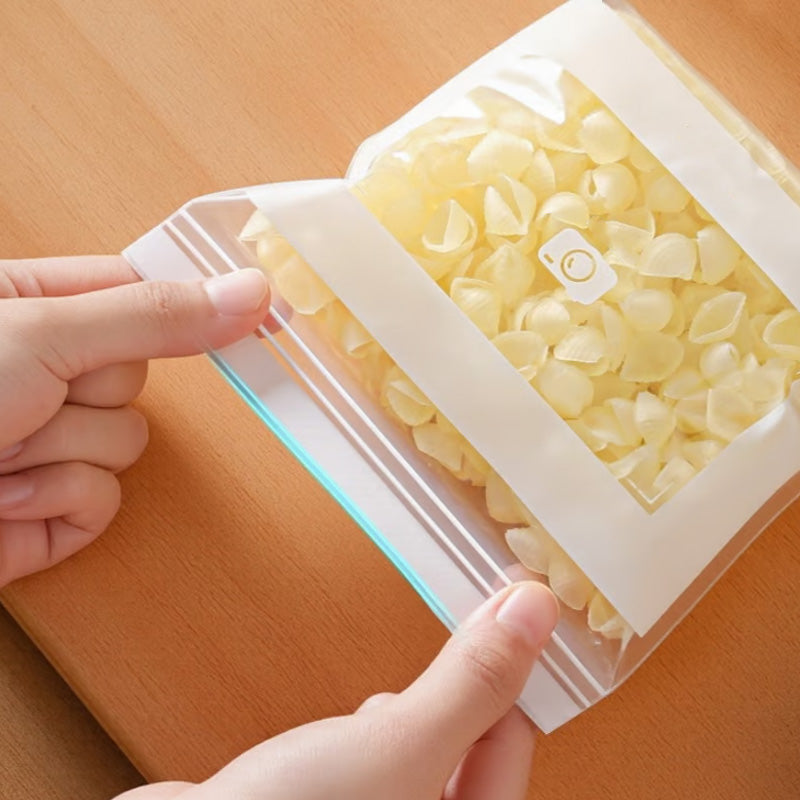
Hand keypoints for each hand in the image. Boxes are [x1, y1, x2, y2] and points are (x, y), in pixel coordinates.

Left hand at [0, 257, 268, 586]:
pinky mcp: (54, 510)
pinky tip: (3, 496)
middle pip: (140, 379)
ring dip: (62, 453)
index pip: (146, 296)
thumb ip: (154, 315)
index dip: (190, 307)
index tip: (256, 309)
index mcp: (40, 309)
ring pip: (128, 446)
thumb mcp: (43, 334)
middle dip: (89, 395)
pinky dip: (56, 503)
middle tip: (31, 391)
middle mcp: (49, 373)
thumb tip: (253, 292)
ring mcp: (54, 444)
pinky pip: (106, 503)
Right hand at [117, 581, 558, 799]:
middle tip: (453, 636)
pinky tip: (361, 725)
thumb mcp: (400, 744)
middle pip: (475, 752)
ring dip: (417, 713)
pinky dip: (382, 732)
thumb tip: (534, 613)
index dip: (511, 673)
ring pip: (429, 751)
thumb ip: (472, 683)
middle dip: (458, 696)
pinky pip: (389, 761)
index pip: (513, 747)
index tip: (503, 611)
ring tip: (392, 701)